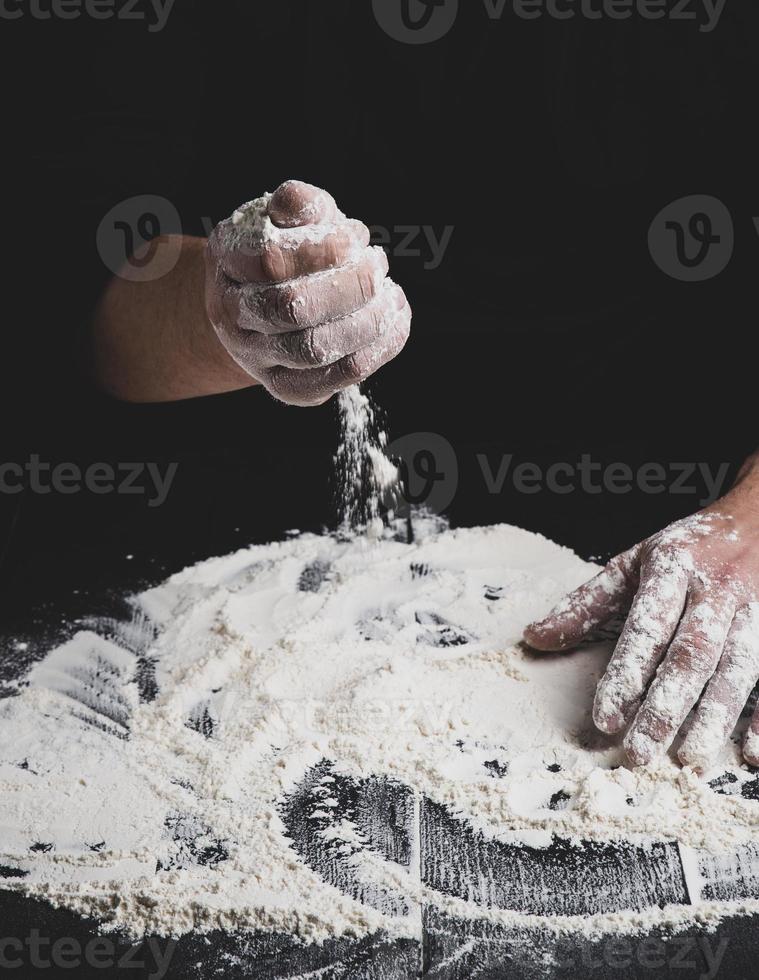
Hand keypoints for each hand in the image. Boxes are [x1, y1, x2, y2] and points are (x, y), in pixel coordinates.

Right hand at [204, 180, 410, 406]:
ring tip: (391, 296)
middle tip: (377, 267)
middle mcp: (231, 315)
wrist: (256, 304)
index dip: (321, 251)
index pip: (270, 261)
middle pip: (290, 310)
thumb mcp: (286, 217)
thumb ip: (299, 205)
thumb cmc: (282, 250)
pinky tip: (395, 324)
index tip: (355, 240)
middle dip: (347, 287)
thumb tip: (304, 206)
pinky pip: (329, 381)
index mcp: (226, 261)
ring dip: (365, 322)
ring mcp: (255, 357)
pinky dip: (373, 353)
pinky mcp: (285, 387)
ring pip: (312, 349)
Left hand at [524, 457, 758, 770]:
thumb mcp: (634, 562)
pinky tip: (751, 753)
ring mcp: (758, 611)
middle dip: (665, 706)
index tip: (605, 718)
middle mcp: (718, 589)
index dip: (626, 674)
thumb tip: (534, 638)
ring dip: (713, 718)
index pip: (646, 627)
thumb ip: (587, 604)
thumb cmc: (689, 549)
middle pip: (691, 654)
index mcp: (674, 568)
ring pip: (736, 669)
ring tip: (688, 760)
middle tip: (640, 752)